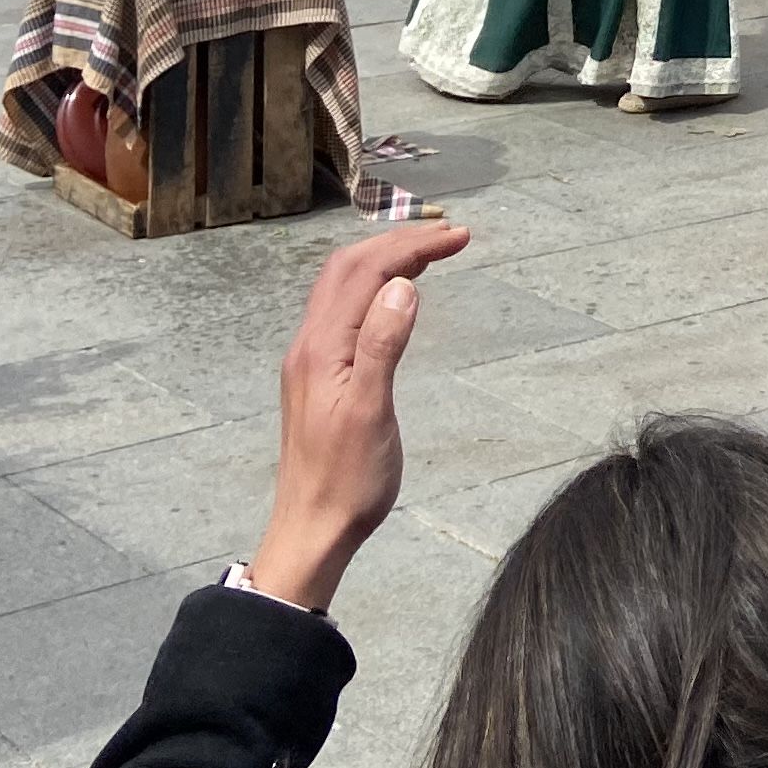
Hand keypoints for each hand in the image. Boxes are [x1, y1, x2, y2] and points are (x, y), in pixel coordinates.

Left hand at [244, 223, 468, 610]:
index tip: (459, 237)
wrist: (312, 529)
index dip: (411, 246)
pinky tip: (394, 299)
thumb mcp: (371, 413)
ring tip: (428, 254)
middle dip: (398, 242)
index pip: (365, 272)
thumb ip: (383, 345)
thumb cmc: (347, 480)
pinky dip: (373, 287)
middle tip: (451, 237)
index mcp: (321, 348)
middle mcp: (308, 345)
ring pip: (341, 288)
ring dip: (383, 261)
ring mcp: (309, 361)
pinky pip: (342, 311)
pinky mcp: (317, 377)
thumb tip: (403, 286)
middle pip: (347, 269)